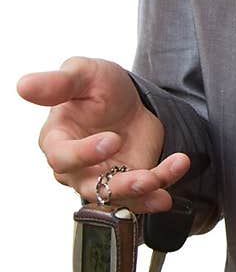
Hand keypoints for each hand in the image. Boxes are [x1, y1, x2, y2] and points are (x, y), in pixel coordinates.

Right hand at [18, 55, 190, 214]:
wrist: (130, 98)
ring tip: (162, 179)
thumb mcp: (82, 74)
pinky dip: (161, 188)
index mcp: (56, 141)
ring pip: (118, 197)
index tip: (112, 139)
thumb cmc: (97, 85)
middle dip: (119, 185)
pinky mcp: (128, 183)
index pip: (62, 158)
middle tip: (145, 176)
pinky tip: (176, 171)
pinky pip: (143, 195)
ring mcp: (102, 179)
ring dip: (143, 192)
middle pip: (90, 188)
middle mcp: (76, 168)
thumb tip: (23, 86)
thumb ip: (57, 83)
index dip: (84, 154)